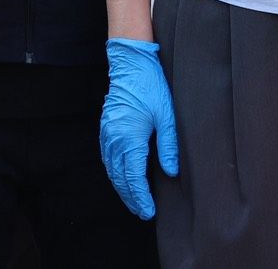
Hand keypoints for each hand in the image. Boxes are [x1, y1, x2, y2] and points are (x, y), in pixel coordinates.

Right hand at [100, 37, 179, 219]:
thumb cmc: (151, 88)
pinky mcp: (105, 126)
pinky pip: (106, 156)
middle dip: (130, 197)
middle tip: (141, 212)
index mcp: (130, 138)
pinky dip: (113, 171)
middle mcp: (114, 138)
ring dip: (120, 186)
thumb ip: (169, 146)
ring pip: (110, 168)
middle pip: (119, 177)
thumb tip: (172, 172)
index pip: (133, 177)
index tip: (148, 211)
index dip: (141, 197)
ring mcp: (107, 132)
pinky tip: (120, 176)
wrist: (130, 64)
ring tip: (132, 200)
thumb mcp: (167, 117)